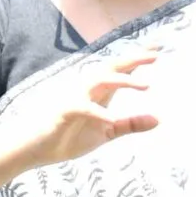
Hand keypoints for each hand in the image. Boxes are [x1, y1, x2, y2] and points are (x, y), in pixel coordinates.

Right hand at [2, 50, 158, 169]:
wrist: (36, 147)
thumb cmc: (69, 136)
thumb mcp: (106, 132)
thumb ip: (130, 124)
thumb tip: (158, 119)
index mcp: (100, 93)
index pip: (120, 70)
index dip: (138, 58)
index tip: (158, 48)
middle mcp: (88, 90)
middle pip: (112, 68)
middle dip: (133, 60)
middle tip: (155, 56)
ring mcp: (76, 98)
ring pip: (100, 80)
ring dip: (122, 81)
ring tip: (145, 86)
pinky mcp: (65, 111)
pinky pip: (84, 108)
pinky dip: (98, 112)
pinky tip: (112, 119)